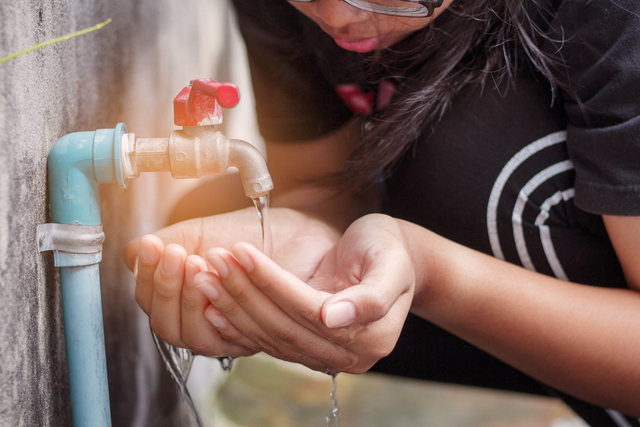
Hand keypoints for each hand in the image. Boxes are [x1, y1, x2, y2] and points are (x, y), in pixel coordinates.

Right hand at [123, 207, 340, 356]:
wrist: (299, 227)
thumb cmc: (251, 232)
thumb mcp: (200, 233)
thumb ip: (167, 244)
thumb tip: (133, 255)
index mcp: (189, 303)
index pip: (155, 307)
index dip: (148, 280)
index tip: (152, 246)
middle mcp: (210, 324)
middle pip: (171, 329)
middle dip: (165, 290)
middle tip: (174, 253)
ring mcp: (236, 333)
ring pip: (197, 337)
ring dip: (190, 299)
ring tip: (195, 260)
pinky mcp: (265, 336)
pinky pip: (235, 335)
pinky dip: (221, 306)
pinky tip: (218, 276)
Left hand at [194, 214, 415, 372]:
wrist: (394, 259)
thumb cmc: (392, 251)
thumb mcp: (392, 263)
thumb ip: (372, 295)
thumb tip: (333, 317)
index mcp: (372, 336)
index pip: (308, 310)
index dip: (271, 281)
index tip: (240, 251)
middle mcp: (348, 356)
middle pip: (284, 326)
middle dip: (244, 292)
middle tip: (214, 260)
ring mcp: (327, 356)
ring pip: (271, 336)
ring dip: (234, 306)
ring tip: (204, 276)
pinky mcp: (308, 349)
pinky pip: (269, 342)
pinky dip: (238, 326)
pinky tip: (213, 308)